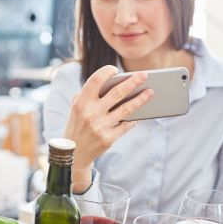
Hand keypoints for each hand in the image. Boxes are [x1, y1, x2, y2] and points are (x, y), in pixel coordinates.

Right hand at [63, 65, 153, 180]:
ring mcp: (100, 127)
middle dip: (133, 82)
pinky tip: (139, 113)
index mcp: (81, 102)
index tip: (116, 69)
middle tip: (144, 75)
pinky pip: (126, 125)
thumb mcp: (76, 108)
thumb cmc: (78, 125)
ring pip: (126, 109)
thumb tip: (112, 83)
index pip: (96, 80)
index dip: (106, 72)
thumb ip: (88, 94)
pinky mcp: (108, 139)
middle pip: (116, 93)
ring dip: (140, 99)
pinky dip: (133, 119)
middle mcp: (90, 113)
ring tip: (149, 92)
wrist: (73, 154)